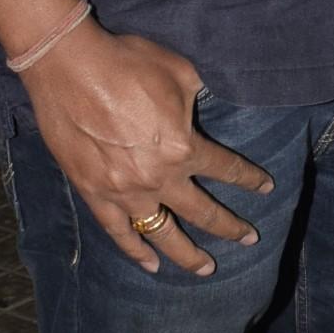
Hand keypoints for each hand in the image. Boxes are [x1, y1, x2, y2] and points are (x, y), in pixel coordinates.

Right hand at [26, 21, 272, 273]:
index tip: (266, 188)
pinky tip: (151, 265)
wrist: (67, 65)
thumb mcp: (180, 72)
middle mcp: (158, 178)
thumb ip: (201, 95)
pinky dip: (135, 250)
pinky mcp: (93, 192)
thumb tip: (214, 100)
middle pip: (203, 212)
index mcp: (182, 148)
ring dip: (188, 255)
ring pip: (163, 233)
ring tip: (206, 269)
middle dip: (231, 227)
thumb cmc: (126, 62)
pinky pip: (118, 232)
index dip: (250, 179)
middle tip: (249, 238)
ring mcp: (124, 190)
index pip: (226, 169)